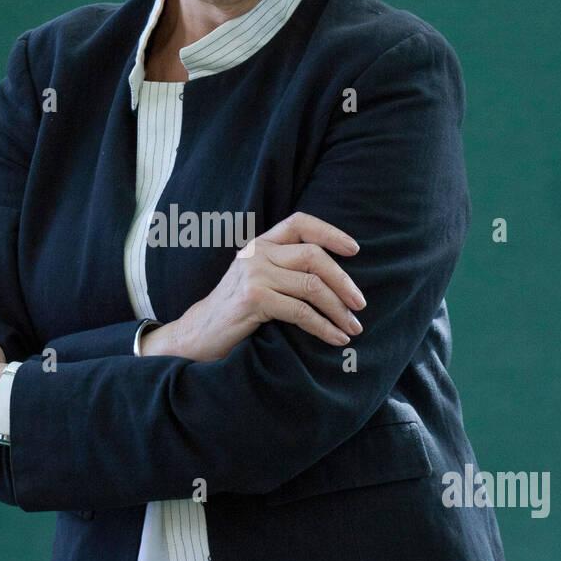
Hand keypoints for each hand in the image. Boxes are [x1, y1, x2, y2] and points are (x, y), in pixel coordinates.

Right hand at [141, 212, 365, 361]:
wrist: (199, 334)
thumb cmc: (236, 311)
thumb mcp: (258, 280)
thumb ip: (285, 268)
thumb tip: (335, 277)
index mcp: (260, 244)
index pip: (300, 222)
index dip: (330, 232)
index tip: (354, 249)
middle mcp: (257, 253)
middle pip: (314, 256)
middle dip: (344, 281)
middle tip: (360, 304)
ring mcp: (254, 274)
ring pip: (312, 286)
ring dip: (338, 310)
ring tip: (353, 327)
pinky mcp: (254, 298)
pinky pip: (301, 311)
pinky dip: (324, 327)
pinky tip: (336, 338)